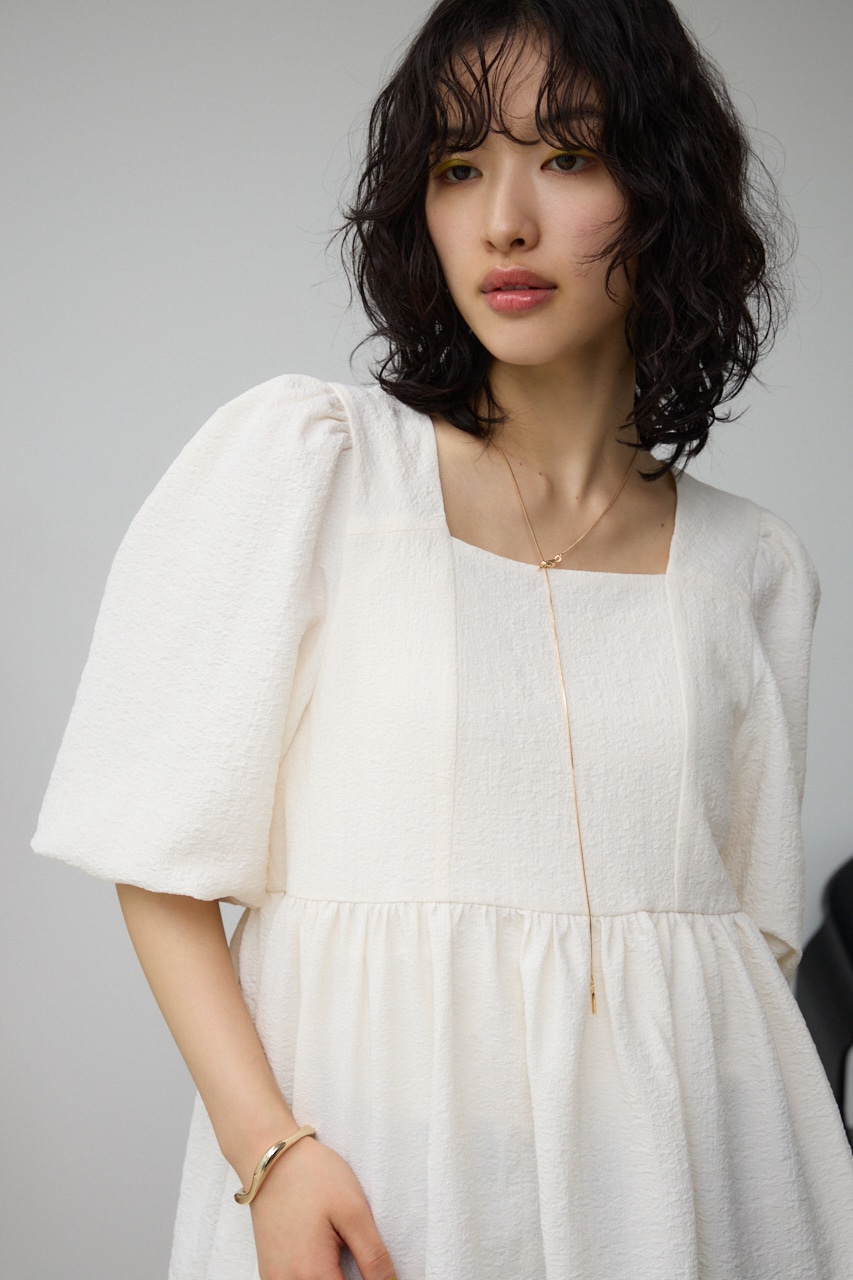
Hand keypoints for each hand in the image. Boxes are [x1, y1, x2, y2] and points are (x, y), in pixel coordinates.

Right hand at [249, 1136, 396, 1279]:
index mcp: (313, 1273)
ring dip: (331, 1278)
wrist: (272, 1157)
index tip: (377, 1272)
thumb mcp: (354, 1212)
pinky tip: (324, 1258)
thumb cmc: (314, 1177)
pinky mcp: (269, 1271)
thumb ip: (374, 1258)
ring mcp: (275, 1279)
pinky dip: (314, 1276)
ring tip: (341, 1254)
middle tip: (356, 1251)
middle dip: (349, 1278)